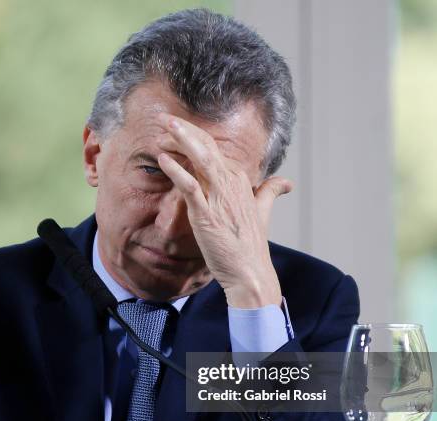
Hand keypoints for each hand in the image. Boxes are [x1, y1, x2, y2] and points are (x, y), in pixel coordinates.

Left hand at [155, 113, 290, 307]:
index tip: (176, 131)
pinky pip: (190, 185)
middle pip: (207, 147)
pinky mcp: (207, 214)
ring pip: (200, 159)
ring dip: (181, 140)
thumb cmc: (251, 245)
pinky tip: (163, 159)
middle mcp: (231, 183)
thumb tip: (286, 182)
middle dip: (185, 129)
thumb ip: (270, 192)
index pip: (215, 149)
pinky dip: (176, 170)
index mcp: (241, 180)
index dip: (194, 137)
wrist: (251, 273)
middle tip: (165, 118)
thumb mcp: (263, 212)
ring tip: (163, 128)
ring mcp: (220, 197)